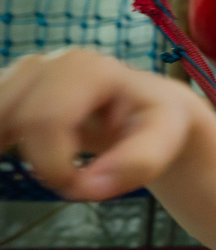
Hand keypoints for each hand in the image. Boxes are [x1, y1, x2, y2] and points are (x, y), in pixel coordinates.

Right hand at [0, 49, 195, 200]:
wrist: (145, 107)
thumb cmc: (155, 120)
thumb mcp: (165, 139)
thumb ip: (137, 163)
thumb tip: (90, 185)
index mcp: (88, 70)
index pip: (45, 120)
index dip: (54, 164)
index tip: (78, 187)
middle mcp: (52, 62)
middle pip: (12, 118)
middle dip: (36, 161)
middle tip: (66, 181)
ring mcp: (28, 71)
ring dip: (11, 147)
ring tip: (53, 165)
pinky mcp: (14, 85)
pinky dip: (2, 137)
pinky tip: (14, 150)